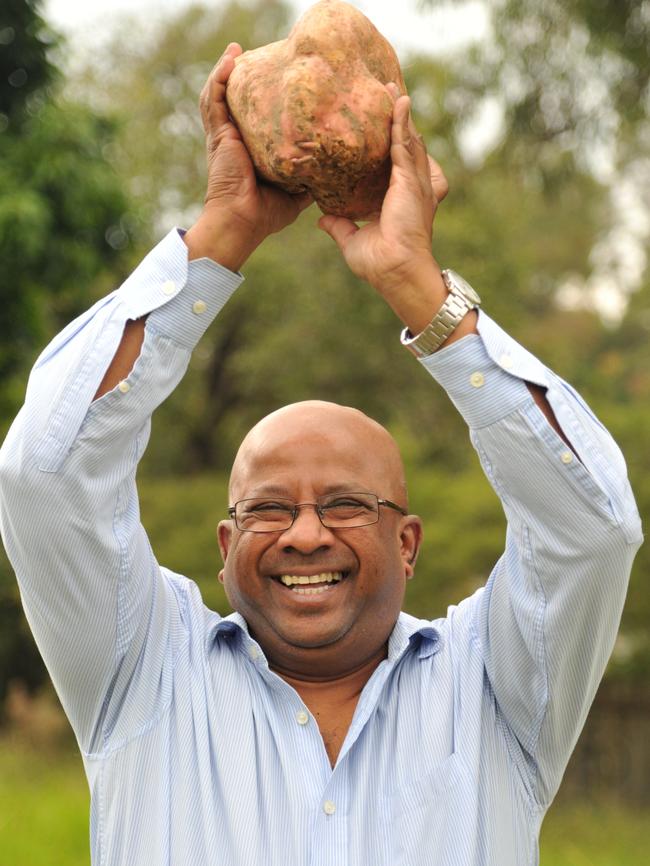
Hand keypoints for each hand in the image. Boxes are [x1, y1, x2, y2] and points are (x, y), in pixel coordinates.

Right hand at [185, 43, 312, 268]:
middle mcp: (235, 139)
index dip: (260, 100)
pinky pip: (215, 100)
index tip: (274, 81)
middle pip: (236, 101)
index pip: (253, 118)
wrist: (244, 221)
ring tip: (237, 51)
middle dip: (243, 79)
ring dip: (227, 70)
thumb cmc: (266, 213)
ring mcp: (225, 135)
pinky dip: (219, 77)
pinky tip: (230, 60)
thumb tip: (334, 170)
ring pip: (220, 95)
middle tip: (256, 57)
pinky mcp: (219, 134)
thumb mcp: (296, 193)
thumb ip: (309, 178)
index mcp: (250, 150)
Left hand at [318, 87, 447, 304]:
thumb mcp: (352, 240)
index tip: (377, 124)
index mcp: (396, 199)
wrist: (396, 272)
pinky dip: (401, 122)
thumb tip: (321, 219)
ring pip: (406, 139)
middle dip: (397, 120)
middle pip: (403, 145)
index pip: (391, 164)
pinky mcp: (409, 181)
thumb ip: (339, 226)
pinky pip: (404, 144)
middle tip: (387, 94)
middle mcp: (409, 187)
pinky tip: (399, 102)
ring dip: (400, 114)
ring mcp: (412, 183)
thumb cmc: (379, 264)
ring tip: (394, 90)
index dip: (387, 143)